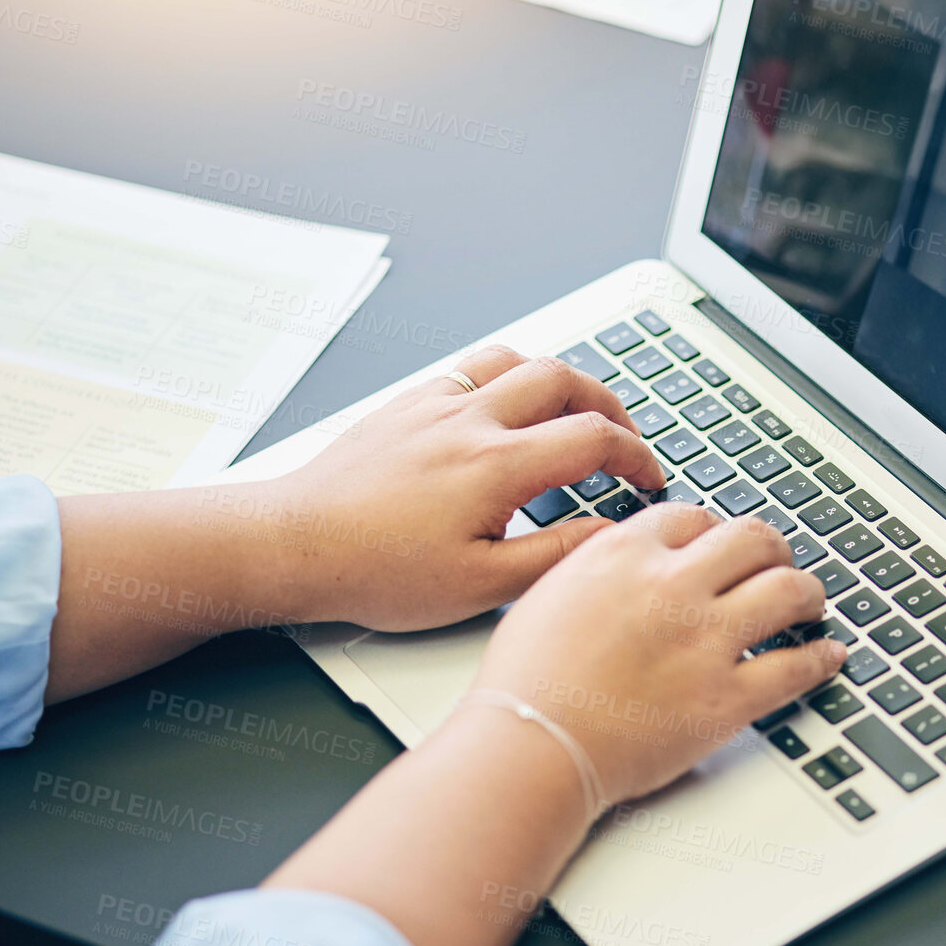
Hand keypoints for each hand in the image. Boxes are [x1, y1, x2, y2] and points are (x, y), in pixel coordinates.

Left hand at [250, 345, 666, 631]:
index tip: (648, 479)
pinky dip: (508, 376)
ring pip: (518, 360)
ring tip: (576, 411)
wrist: (296, 544)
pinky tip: (508, 406)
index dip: (637, 456)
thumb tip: (609, 532)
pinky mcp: (408, 404)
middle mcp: (470, 421)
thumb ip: (556, 554)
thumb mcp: (480, 586)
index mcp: (496, 465)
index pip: (594, 438)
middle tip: (625, 438)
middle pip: (565, 379)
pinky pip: (472, 367)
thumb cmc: (378, 571)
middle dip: (610, 405)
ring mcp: (435, 404)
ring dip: (560, 379)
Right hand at [467, 502, 848, 804]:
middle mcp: (672, 586)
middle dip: (772, 548)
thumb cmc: (525, 684)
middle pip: (752, 539)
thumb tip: (622, 562)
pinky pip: (795, 668)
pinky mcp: (727, 699)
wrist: (531, 746)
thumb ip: (595, 568)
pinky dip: (820, 660)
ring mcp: (705, 641)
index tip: (721, 546)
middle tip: (777, 563)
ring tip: (810, 602)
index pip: (693, 518)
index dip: (714, 531)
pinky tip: (828, 656)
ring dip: (808, 593)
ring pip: (787, 591)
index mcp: (624, 555)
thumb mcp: (547, 593)